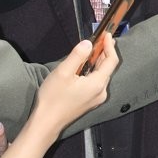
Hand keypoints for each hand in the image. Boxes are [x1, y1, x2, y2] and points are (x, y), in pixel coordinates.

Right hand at [0, 35, 118, 157]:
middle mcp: (101, 92)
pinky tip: (84, 66)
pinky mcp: (90, 102)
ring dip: (98, 61)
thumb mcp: (63, 72)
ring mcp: (96, 98)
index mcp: (98, 83)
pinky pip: (96, 82)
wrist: (46, 123)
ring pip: (101, 75)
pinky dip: (93, 71)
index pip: (111, 60)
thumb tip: (88, 43)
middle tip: (98, 39)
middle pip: (107, 68)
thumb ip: (78, 55)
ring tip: (91, 49)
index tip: (106, 34)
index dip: (110, 45)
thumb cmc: (53, 97)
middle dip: (104, 52)